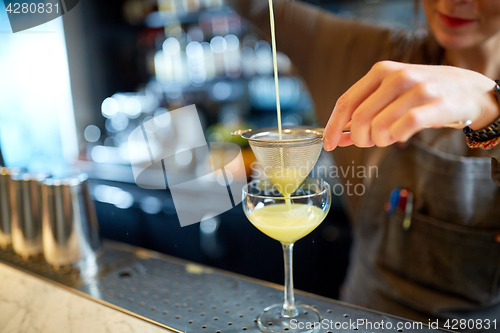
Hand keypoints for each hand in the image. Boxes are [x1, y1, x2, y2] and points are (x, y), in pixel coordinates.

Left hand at [323, 61, 499, 150]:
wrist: (469, 89)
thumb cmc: (422, 95)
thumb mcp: (390, 96)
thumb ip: (364, 113)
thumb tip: (338, 137)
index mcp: (380, 71)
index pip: (346, 101)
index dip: (333, 126)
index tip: (329, 144)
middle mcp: (396, 76)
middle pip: (359, 118)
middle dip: (359, 138)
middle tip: (369, 142)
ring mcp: (417, 89)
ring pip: (379, 126)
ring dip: (379, 141)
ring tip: (389, 137)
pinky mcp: (434, 105)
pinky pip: (402, 128)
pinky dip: (396, 139)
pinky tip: (400, 136)